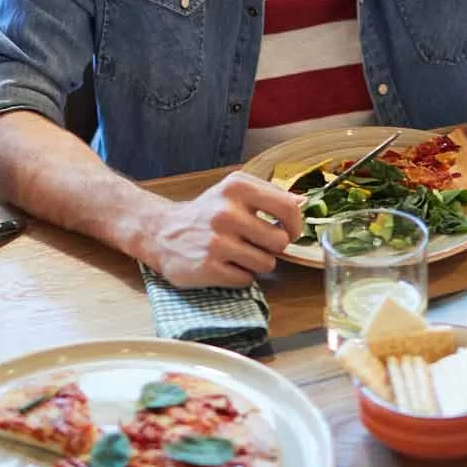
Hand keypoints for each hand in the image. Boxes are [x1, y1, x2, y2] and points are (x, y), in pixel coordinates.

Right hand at [143, 173, 303, 287]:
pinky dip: (240, 276)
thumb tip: (305, 203)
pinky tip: (225, 265)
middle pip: (280, 241)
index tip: (289, 231)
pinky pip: (246, 279)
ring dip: (257, 263)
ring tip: (238, 254)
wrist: (162, 232)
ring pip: (266, 263)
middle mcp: (226, 212)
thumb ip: (269, 196)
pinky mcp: (208, 267)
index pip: (288, 207)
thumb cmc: (206, 213)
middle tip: (256, 243)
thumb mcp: (234, 192)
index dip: (295, 225)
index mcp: (237, 188)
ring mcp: (216, 242)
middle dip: (272, 247)